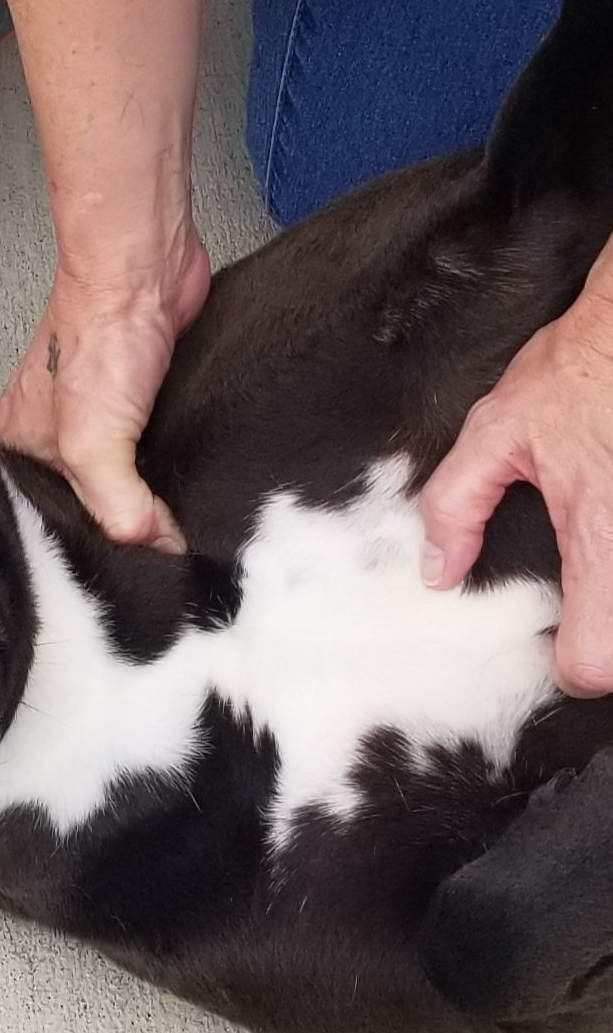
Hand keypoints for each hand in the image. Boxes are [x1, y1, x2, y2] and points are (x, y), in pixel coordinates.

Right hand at [0, 223, 210, 549]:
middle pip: (82, 507)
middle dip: (114, 531)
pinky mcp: (140, 408)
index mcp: (16, 448)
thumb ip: (117, 503)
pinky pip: (153, 458)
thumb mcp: (93, 440)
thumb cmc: (99, 332)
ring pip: (121, 484)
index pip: (40, 520)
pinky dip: (170, 473)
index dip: (76, 548)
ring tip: (170, 536)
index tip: (114, 575)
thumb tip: (152, 548)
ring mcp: (97, 423)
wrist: (146, 271)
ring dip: (148, 503)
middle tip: (149, 566)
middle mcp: (51, 440)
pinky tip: (185, 490)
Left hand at [419, 240, 612, 695]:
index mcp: (603, 538)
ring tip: (602, 560)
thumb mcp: (499, 430)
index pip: (598, 663)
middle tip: (587, 602)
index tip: (562, 646)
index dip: (575, 664)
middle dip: (612, 630)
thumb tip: (437, 571)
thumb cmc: (584, 367)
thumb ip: (456, 506)